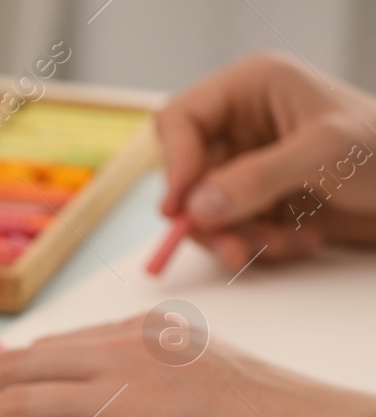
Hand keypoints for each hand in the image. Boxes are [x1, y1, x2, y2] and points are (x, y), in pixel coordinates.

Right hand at [157, 53, 375, 269]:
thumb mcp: (324, 154)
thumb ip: (257, 177)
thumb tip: (196, 207)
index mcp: (251, 88)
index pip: (179, 120)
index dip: (174, 163)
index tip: (181, 209)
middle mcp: (240, 123)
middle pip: (186, 174)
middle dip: (211, 217)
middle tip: (235, 248)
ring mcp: (246, 163)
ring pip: (205, 210)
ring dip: (240, 237)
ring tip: (284, 245)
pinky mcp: (256, 198)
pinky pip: (230, 229)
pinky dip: (259, 244)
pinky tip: (300, 241)